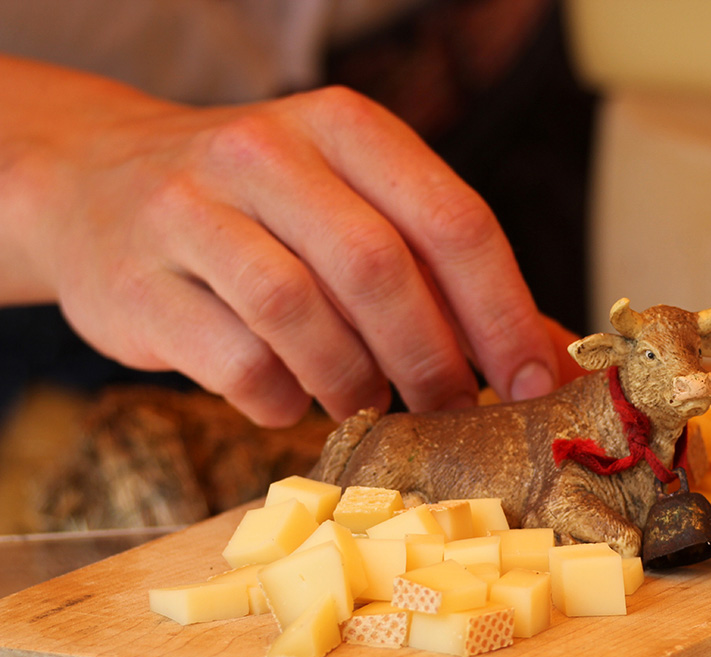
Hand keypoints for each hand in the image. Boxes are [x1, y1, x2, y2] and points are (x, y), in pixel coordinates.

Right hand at [0, 56, 560, 425]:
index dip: (503, 313)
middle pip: (380, 269)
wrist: (95, 186)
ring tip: (366, 402)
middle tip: (451, 409)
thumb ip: (443, 272)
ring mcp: (190, 211)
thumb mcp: (353, 205)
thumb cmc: (261, 212)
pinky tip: (289, 398)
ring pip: (302, 315)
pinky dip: (281, 400)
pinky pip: (236, 363)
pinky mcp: (137, 283)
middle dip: (432, 359)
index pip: (452, 219)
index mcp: (344, 126)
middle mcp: (265, 152)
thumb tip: (550, 359)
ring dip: (354, 383)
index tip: (533, 381)